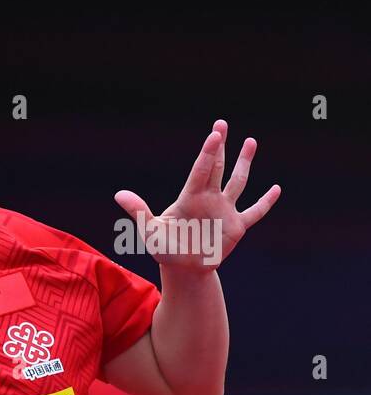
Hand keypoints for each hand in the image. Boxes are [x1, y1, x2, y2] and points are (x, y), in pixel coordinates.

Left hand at [114, 119, 280, 270]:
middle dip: (221, 147)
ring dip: (244, 163)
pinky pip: (255, 212)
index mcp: (190, 197)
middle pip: (217, 167)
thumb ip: (138, 211)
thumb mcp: (150, 231)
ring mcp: (225, 210)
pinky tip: (276, 189)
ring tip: (250, 141)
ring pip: (238, 182)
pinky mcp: (237, 227)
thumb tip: (119, 194)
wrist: (183, 269)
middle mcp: (209, 198)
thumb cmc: (165, 249)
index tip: (215, 134)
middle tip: (222, 124)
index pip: (201, 170)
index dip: (208, 153)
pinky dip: (265, 202)